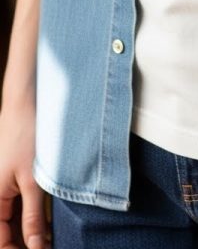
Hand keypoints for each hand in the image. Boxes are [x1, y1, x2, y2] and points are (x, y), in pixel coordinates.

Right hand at [0, 103, 50, 248]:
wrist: (26, 103)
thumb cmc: (26, 136)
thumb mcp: (33, 181)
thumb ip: (33, 217)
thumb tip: (35, 247)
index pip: (1, 241)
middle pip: (7, 231)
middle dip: (26, 242)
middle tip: (49, 245)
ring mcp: (4, 188)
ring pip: (14, 220)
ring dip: (31, 230)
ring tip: (52, 237)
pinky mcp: (15, 178)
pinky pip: (20, 205)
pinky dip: (33, 215)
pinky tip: (49, 221)